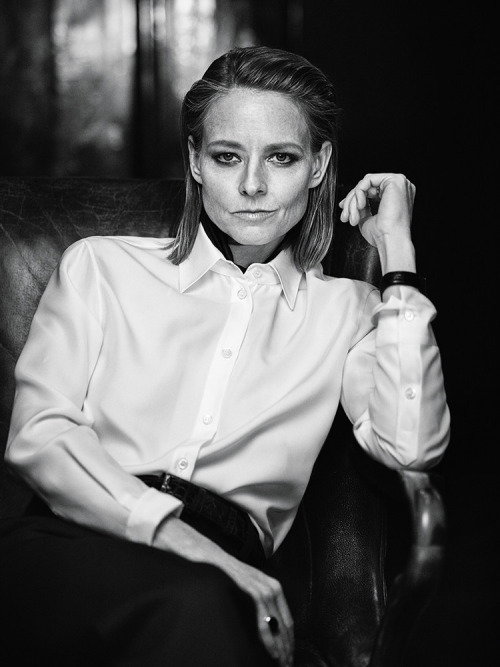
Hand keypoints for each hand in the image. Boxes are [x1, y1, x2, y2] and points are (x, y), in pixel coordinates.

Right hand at [154, 516, 293, 665]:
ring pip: (277, 625)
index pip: (287, 621)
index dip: (288, 643)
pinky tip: (269, 651)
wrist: (203, 552)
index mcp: (270, 585)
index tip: (287, 658)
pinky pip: (264, 618)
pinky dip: (268, 637)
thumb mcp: (242, 586)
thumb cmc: (219, 573)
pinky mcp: (249, 588)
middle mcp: (269, 586)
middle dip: (286, 648)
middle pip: (285, 625)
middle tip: (285, 666)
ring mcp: (259, 587)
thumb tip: (261, 631)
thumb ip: (253, 604)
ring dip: (280, 647)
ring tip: (279, 663)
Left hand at [338, 173, 414, 247]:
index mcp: (396, 196)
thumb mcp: (366, 218)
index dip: (354, 198)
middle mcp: (399, 188)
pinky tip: (360, 206)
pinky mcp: (395, 180)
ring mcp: (398, 183)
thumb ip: (361, 207)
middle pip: (367, 186)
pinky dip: (358, 193)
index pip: (371, 190)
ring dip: (353, 200)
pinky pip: (367, 180)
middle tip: (345, 216)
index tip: (344, 210)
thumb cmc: (382, 234)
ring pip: (365, 184)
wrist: (390, 240)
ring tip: (353, 216)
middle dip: (351, 201)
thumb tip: (348, 201)